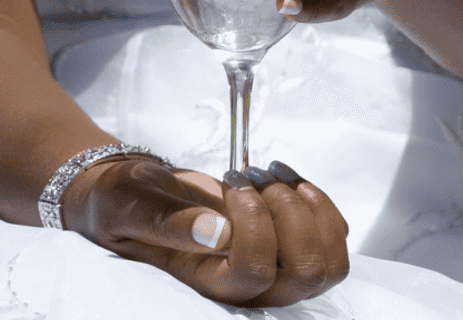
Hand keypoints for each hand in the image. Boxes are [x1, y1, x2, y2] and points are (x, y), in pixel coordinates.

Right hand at [72, 158, 349, 306]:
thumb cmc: (128, 203)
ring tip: (272, 176)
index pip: (255, 274)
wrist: (140, 196)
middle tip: (256, 178)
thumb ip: (168, 222)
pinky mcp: (292, 244)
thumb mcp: (132, 206)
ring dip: (310, 207)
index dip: (255, 226)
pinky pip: (333, 234)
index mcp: (208, 283)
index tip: (232, 185)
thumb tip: (217, 233)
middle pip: (306, 273)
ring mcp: (276, 268)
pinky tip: (283, 177)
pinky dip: (318, 199)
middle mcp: (249, 286)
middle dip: (292, 214)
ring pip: (329, 260)